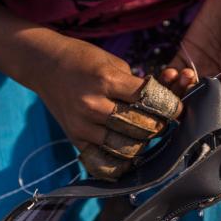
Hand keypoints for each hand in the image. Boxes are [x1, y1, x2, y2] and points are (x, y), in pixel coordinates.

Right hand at [0, 0, 186, 179]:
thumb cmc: (84, 59)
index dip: (169, 105)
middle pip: (141, 126)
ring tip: (142, 134)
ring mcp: (83, 125)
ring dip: (141, 143)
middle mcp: (94, 105)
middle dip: (157, 125)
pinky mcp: (75, 139)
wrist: (45, 65)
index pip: (149, 100)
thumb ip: (136, 85)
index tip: (175, 108)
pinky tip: (127, 154)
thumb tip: (162, 103)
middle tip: (159, 121)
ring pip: (126, 147)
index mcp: (106, 80)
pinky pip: (103, 160)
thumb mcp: (114, 62)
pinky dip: (120, 161)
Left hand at [162, 0, 220, 105]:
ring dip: (178, 89)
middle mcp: (217, 79)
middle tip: (191, 88)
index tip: (204, 109)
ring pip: (182, 90)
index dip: (211, 111)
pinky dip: (167, 77)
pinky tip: (170, 73)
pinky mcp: (186, 55)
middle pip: (198, 101)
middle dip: (190, 100)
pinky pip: (172, 73)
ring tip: (185, 75)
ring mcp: (200, 68)